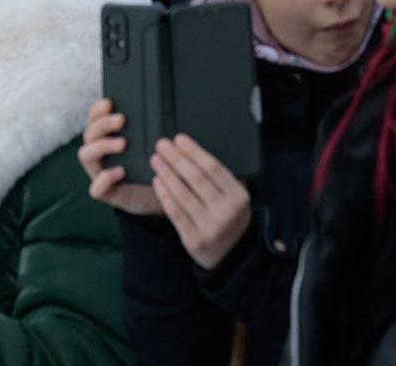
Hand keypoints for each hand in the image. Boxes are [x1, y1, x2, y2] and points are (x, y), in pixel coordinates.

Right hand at [76, 99, 161, 215]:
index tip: (110, 103)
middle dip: (103, 124)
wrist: (163, 193)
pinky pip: (96, 188)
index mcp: (107, 137)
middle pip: (89, 134)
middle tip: (122, 121)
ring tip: (122, 144)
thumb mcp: (154, 142)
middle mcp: (99, 153)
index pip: (94, 119)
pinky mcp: (107, 192)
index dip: (98, 110)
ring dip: (102, 146)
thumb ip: (152, 127)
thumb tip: (159, 107)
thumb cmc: (157, 162)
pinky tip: (119, 172)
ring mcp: (100, 173)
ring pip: (86, 156)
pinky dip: (104, 179)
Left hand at [152, 135, 250, 269]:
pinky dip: (165, 195)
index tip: (179, 139)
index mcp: (239, 196)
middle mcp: (227, 211)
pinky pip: (176, 213)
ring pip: (184, 195)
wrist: (232, 256)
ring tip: (155, 160)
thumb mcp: (236, 198)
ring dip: (167, 174)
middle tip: (162, 144)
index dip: (194, 151)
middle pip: (197, 179)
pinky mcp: (194, 239)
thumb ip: (222, 178)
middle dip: (177, 159)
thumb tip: (193, 150)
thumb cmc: (230, 218)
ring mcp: (211, 227)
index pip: (214, 168)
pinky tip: (157, 181)